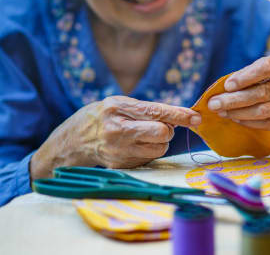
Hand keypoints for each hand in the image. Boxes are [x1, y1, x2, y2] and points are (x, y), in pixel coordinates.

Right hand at [31, 96, 200, 178]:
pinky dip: (148, 152)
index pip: (156, 112)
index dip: (179, 115)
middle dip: (167, 130)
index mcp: (118, 108)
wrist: (73, 140)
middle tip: (160, 126)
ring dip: (159, 142)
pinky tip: (134, 146)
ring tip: (143, 135)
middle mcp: (118, 130)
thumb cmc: (102, 116)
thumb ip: (147, 109)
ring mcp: (119, 150)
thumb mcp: (119, 103)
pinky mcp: (121, 165)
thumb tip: (180, 117)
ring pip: (159, 149)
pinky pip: (149, 159)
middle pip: (162, 133)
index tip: (196, 117)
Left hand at [206, 53, 269, 141]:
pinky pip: (268, 124)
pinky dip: (249, 122)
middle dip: (234, 99)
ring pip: (263, 110)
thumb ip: (246, 76)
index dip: (246, 77)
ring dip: (238, 112)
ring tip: (221, 112)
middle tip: (214, 104)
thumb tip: (221, 90)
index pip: (267, 67)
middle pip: (262, 92)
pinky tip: (236, 119)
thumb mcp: (262, 72)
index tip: (227, 86)